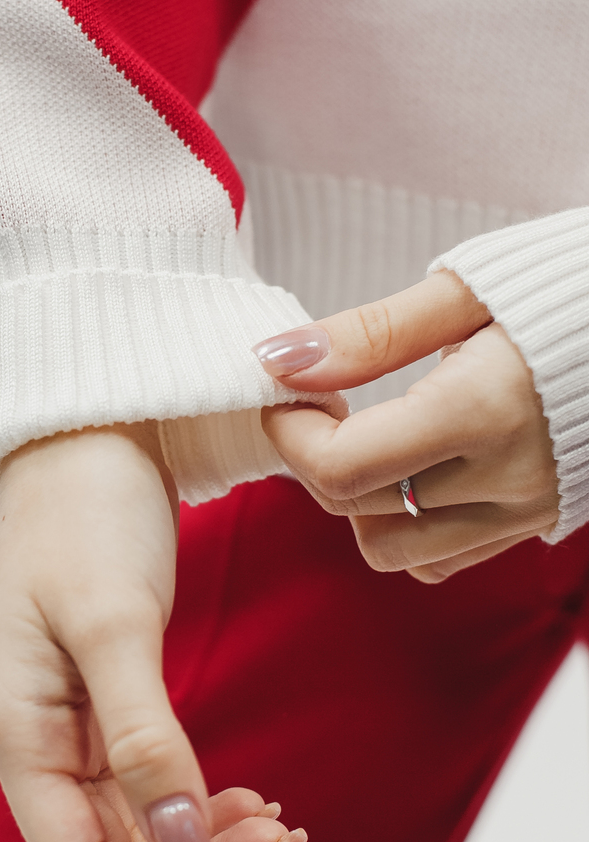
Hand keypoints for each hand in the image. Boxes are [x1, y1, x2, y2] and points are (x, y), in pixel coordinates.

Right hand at [0, 423, 313, 841]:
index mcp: (19, 729)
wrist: (88, 428)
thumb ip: (143, 739)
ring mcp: (72, 716)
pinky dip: (205, 799)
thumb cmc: (85, 512)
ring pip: (142, 821)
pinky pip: (154, 776)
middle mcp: (38, 737)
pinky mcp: (107, 690)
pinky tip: (257, 801)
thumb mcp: (114, 623)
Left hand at [257, 271, 559, 583]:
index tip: (286, 388)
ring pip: (399, 552)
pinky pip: (448, 556)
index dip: (292, 433)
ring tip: (372, 432)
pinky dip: (412, 522)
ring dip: (362, 502)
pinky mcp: (543, 522)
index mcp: (482, 412)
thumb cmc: (571, 285)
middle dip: (316, 459)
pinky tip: (418, 462)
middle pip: (358, 514)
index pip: (344, 468)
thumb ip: (371, 334)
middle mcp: (507, 480)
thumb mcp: (465, 291)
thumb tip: (280, 361)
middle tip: (324, 398)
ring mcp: (529, 512)